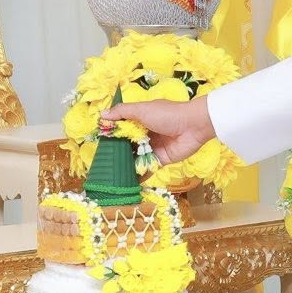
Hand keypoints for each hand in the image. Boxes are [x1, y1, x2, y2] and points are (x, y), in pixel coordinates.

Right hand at [101, 96, 215, 167]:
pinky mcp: (160, 160)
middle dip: (117, 153)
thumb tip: (102, 116)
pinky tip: (126, 183)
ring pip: (135, 158)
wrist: (193, 126)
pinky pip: (147, 168)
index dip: (110, 135)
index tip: (98, 144)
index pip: (121, 128)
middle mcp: (145, 134)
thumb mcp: (142, 109)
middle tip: (102, 163)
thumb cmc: (167, 114)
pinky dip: (138, 175)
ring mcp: (152, 148)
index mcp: (140, 120)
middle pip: (127, 145)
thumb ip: (122, 112)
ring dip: (125, 165)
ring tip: (111, 175)